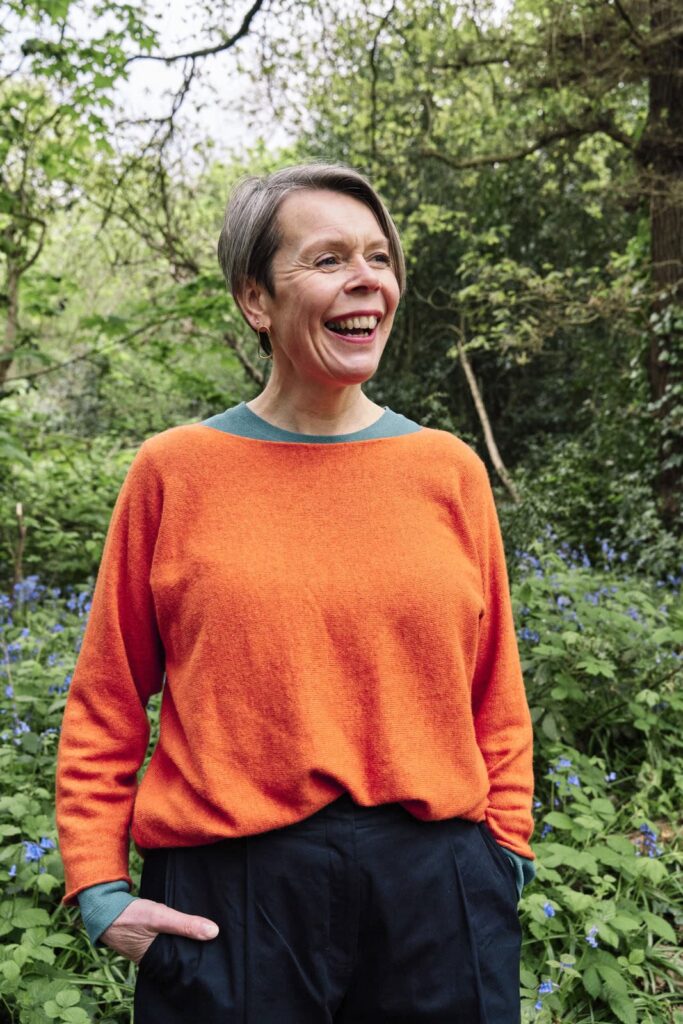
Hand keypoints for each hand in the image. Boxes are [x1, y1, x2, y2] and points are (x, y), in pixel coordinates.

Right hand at [100, 898, 218, 964]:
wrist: (104, 907)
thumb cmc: (131, 915)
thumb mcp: (160, 917)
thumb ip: (185, 924)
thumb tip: (214, 932)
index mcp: (158, 962)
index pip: (185, 964)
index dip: (201, 956)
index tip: (219, 948)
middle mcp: (155, 960)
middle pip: (181, 954)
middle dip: (196, 947)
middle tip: (217, 936)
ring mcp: (151, 950)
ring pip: (175, 946)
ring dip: (186, 938)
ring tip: (206, 929)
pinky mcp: (149, 939)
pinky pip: (167, 938)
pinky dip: (176, 932)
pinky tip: (187, 923)